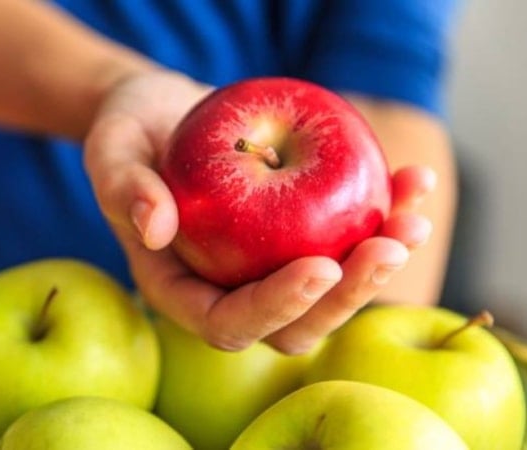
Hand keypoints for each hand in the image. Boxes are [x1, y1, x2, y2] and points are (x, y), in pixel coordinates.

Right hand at [84, 71, 434, 354]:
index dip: (277, 307)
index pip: (228, 323)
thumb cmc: (128, 131)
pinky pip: (344, 243)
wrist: (160, 113)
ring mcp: (264, 270)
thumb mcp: (111, 147)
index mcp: (178, 289)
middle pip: (293, 327)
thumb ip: (123, 186)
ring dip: (377, 267)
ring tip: (413, 218)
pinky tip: (415, 179)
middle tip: (389, 247)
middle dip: (346, 298)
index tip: (320, 266)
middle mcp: (226, 291)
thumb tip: (154, 227)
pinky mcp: (293, 239)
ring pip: (329, 296)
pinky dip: (384, 215)